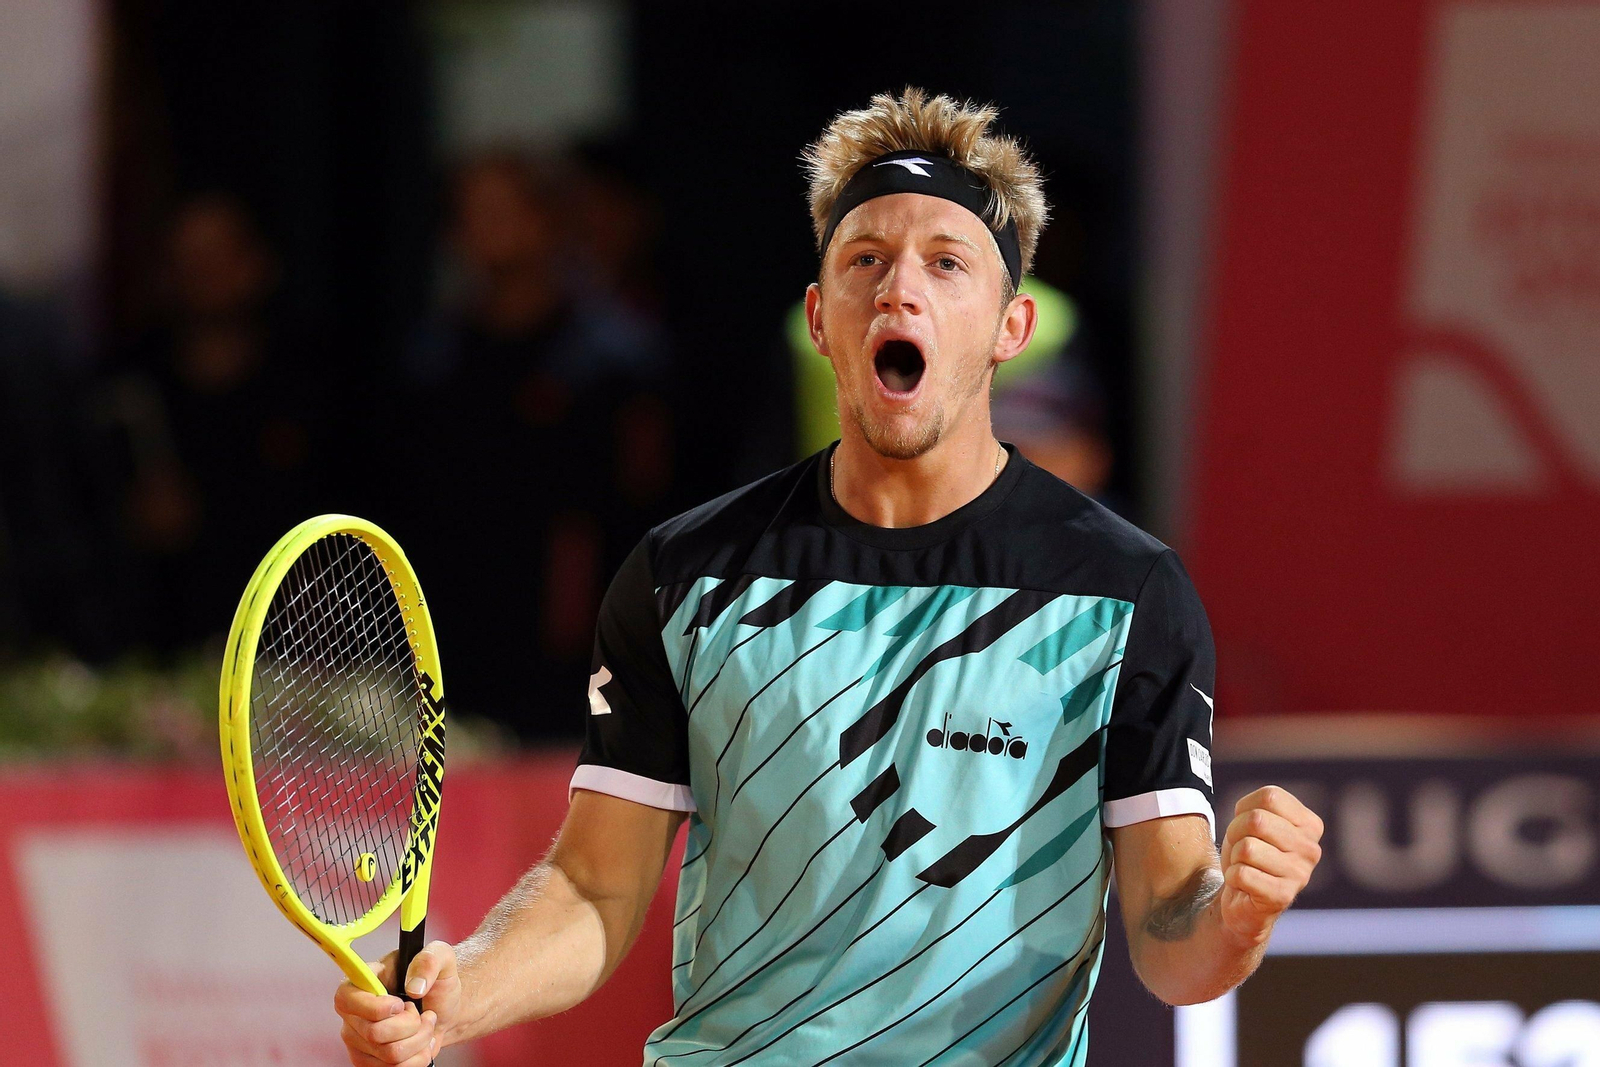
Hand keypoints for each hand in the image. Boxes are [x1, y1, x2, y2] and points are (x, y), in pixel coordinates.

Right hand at [334, 940, 461, 1065]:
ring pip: (390, 1054)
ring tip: (424, 1025)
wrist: (444, 1010)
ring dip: (419, 1040)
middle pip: (375, 1033)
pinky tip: (420, 1043)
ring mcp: (358, 1041)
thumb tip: (414, 988)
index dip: (376, 1007)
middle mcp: (353, 1013)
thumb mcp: (441, 958)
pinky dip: (417, 1058)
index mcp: (361, 981)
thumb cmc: (436, 982)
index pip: (346, 999)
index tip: (401, 1003)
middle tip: (419, 1012)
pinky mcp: (369, 1062)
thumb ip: (429, 960)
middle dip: (411, 1024)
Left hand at [1218, 786, 1322, 943]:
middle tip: (1242, 849)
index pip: (1270, 797)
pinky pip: (1241, 873)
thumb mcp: (1252, 819)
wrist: (1242, 899)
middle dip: (1236, 832)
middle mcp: (1312, 849)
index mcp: (1310, 825)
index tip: (1248, 827)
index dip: (1245, 809)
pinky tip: (1245, 885)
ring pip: (1247, 847)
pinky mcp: (1282, 896)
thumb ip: (1259, 807)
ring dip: (1235, 857)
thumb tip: (1255, 817)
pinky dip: (1233, 877)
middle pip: (1256, 820)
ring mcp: (1300, 874)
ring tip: (1246, 867)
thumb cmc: (1249, 853)